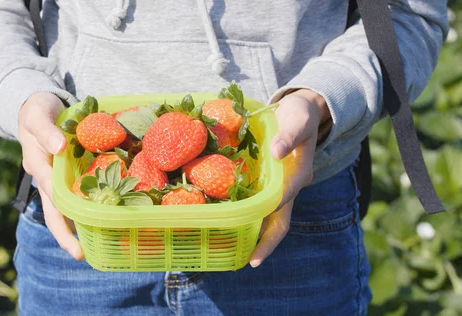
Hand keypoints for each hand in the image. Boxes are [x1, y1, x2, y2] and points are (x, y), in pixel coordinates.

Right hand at [18, 92, 83, 259]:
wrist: (36, 104)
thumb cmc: (38, 108)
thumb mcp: (38, 114)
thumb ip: (46, 130)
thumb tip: (59, 149)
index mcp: (37, 165)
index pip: (51, 193)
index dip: (62, 214)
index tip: (73, 233)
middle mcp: (44, 177)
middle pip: (53, 212)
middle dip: (65, 235)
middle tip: (81, 255)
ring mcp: (52, 178)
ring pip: (62, 208)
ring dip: (75, 227)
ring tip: (92, 245)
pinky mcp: (62, 174)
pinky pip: (71, 195)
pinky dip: (82, 207)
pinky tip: (98, 217)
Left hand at [249, 89, 329, 267]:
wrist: (304, 111)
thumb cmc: (300, 115)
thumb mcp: (298, 119)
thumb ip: (289, 135)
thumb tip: (277, 153)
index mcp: (298, 175)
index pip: (283, 200)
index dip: (270, 218)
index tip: (256, 234)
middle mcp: (290, 186)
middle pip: (280, 221)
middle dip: (267, 243)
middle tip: (251, 262)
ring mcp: (281, 187)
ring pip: (270, 217)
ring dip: (256, 235)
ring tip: (237, 252)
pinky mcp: (271, 182)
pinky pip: (260, 204)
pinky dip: (249, 216)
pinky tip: (232, 223)